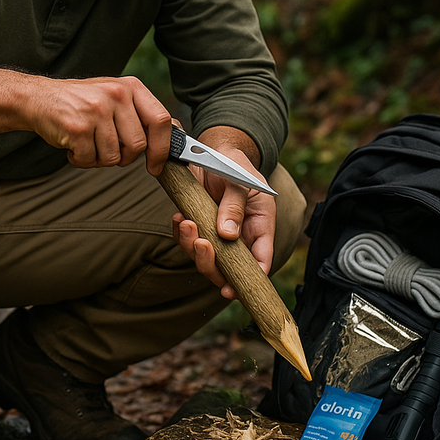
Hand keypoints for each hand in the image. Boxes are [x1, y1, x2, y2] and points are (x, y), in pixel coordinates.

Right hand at [31, 75, 172, 172]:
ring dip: (99, 159)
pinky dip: (81, 160)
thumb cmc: (80, 102)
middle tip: (107, 151)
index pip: (161, 120)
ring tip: (87, 144)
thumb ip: (140, 114)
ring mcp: (96, 110)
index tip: (156, 166)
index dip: (162, 148)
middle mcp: (116, 95)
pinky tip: (73, 146)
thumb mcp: (115, 97)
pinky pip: (90, 160)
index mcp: (130, 87)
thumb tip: (175, 137)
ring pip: (114, 157)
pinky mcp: (78, 127)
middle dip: (124, 158)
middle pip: (137, 145)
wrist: (38, 98)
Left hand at [171, 139, 275, 298]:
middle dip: (211, 264)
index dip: (248, 280)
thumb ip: (235, 206)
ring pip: (205, 257)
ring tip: (186, 223)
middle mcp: (240, 236)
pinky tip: (179, 218)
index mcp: (260, 226)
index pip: (260, 260)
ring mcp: (217, 233)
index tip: (230, 289)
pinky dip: (181, 234)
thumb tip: (228, 235)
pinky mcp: (198, 225)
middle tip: (201, 244)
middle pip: (228, 268)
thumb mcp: (240, 181)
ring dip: (192, 247)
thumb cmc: (235, 165)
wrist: (215, 151)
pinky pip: (187, 240)